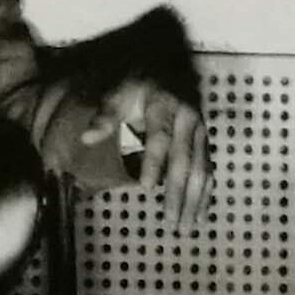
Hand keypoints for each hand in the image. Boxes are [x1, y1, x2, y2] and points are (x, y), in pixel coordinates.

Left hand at [57, 74, 209, 223]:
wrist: (167, 68)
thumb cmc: (139, 86)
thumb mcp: (120, 94)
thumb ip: (106, 116)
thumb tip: (87, 137)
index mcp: (166, 105)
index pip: (161, 137)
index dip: (154, 162)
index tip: (146, 187)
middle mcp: (188, 119)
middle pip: (185, 160)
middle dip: (179, 193)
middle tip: (171, 222)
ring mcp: (200, 131)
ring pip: (201, 169)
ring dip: (195, 200)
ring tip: (185, 227)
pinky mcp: (205, 141)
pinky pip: (208, 169)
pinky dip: (205, 194)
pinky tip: (199, 214)